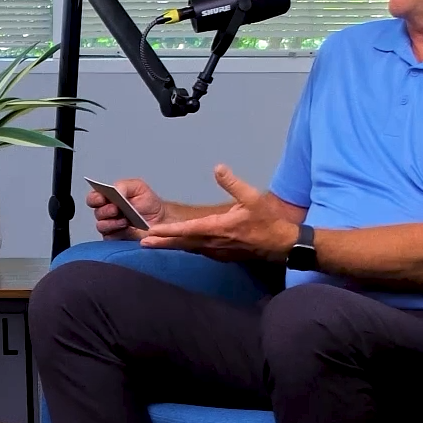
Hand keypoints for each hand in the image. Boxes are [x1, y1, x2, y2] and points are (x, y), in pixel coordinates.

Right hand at [86, 178, 163, 238]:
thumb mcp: (138, 187)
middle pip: (97, 213)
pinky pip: (110, 238)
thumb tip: (115, 191)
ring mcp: (110, 227)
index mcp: (108, 198)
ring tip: (125, 220)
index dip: (95, 199)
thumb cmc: (147, 202)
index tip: (102, 198)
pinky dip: (118, 233)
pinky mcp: (116, 238)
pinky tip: (127, 229)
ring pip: (101, 226)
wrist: (160, 219)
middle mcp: (106, 213)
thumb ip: (124, 186)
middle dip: (105, 211)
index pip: (93, 198)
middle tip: (116, 209)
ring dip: (112, 223)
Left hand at [139, 165, 298, 261]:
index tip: (152, 232)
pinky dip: (184, 247)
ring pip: (189, 248)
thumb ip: (233, 183)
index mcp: (219, 228)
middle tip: (142, 240)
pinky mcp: (220, 254)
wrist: (280, 244)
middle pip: (183, 242)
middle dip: (162, 242)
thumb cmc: (267, 221)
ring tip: (153, 242)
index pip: (188, 230)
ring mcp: (217, 250)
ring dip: (171, 245)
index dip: (169, 231)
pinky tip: (177, 244)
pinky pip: (198, 250)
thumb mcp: (252, 197)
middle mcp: (214, 242)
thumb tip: (218, 168)